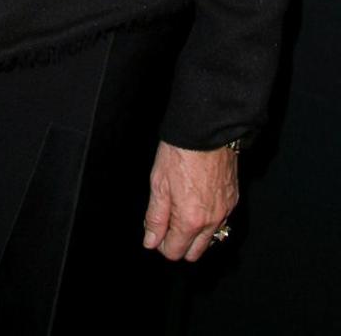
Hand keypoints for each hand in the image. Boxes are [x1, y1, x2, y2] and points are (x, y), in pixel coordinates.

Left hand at [143, 140, 237, 261]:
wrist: (206, 132)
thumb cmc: (179, 154)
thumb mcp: (159, 184)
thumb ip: (155, 218)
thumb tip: (151, 242)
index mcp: (190, 220)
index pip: (175, 252)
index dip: (161, 244)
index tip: (155, 231)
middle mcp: (212, 221)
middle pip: (195, 252)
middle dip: (179, 244)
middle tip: (166, 223)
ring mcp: (225, 211)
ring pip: (209, 238)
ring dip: (194, 233)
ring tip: (180, 210)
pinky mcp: (233, 200)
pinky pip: (220, 221)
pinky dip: (208, 219)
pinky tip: (197, 202)